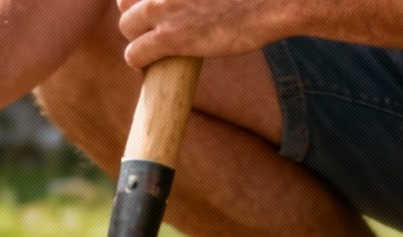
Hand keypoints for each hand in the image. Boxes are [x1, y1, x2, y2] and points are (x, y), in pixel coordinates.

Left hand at [118, 0, 287, 69]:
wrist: (278, 0)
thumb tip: (192, 1)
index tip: (155, 10)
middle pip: (125, 0)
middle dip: (136, 14)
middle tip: (155, 26)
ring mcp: (164, 7)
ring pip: (126, 26)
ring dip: (137, 37)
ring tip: (155, 46)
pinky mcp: (170, 36)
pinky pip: (134, 54)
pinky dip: (139, 61)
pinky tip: (151, 64)